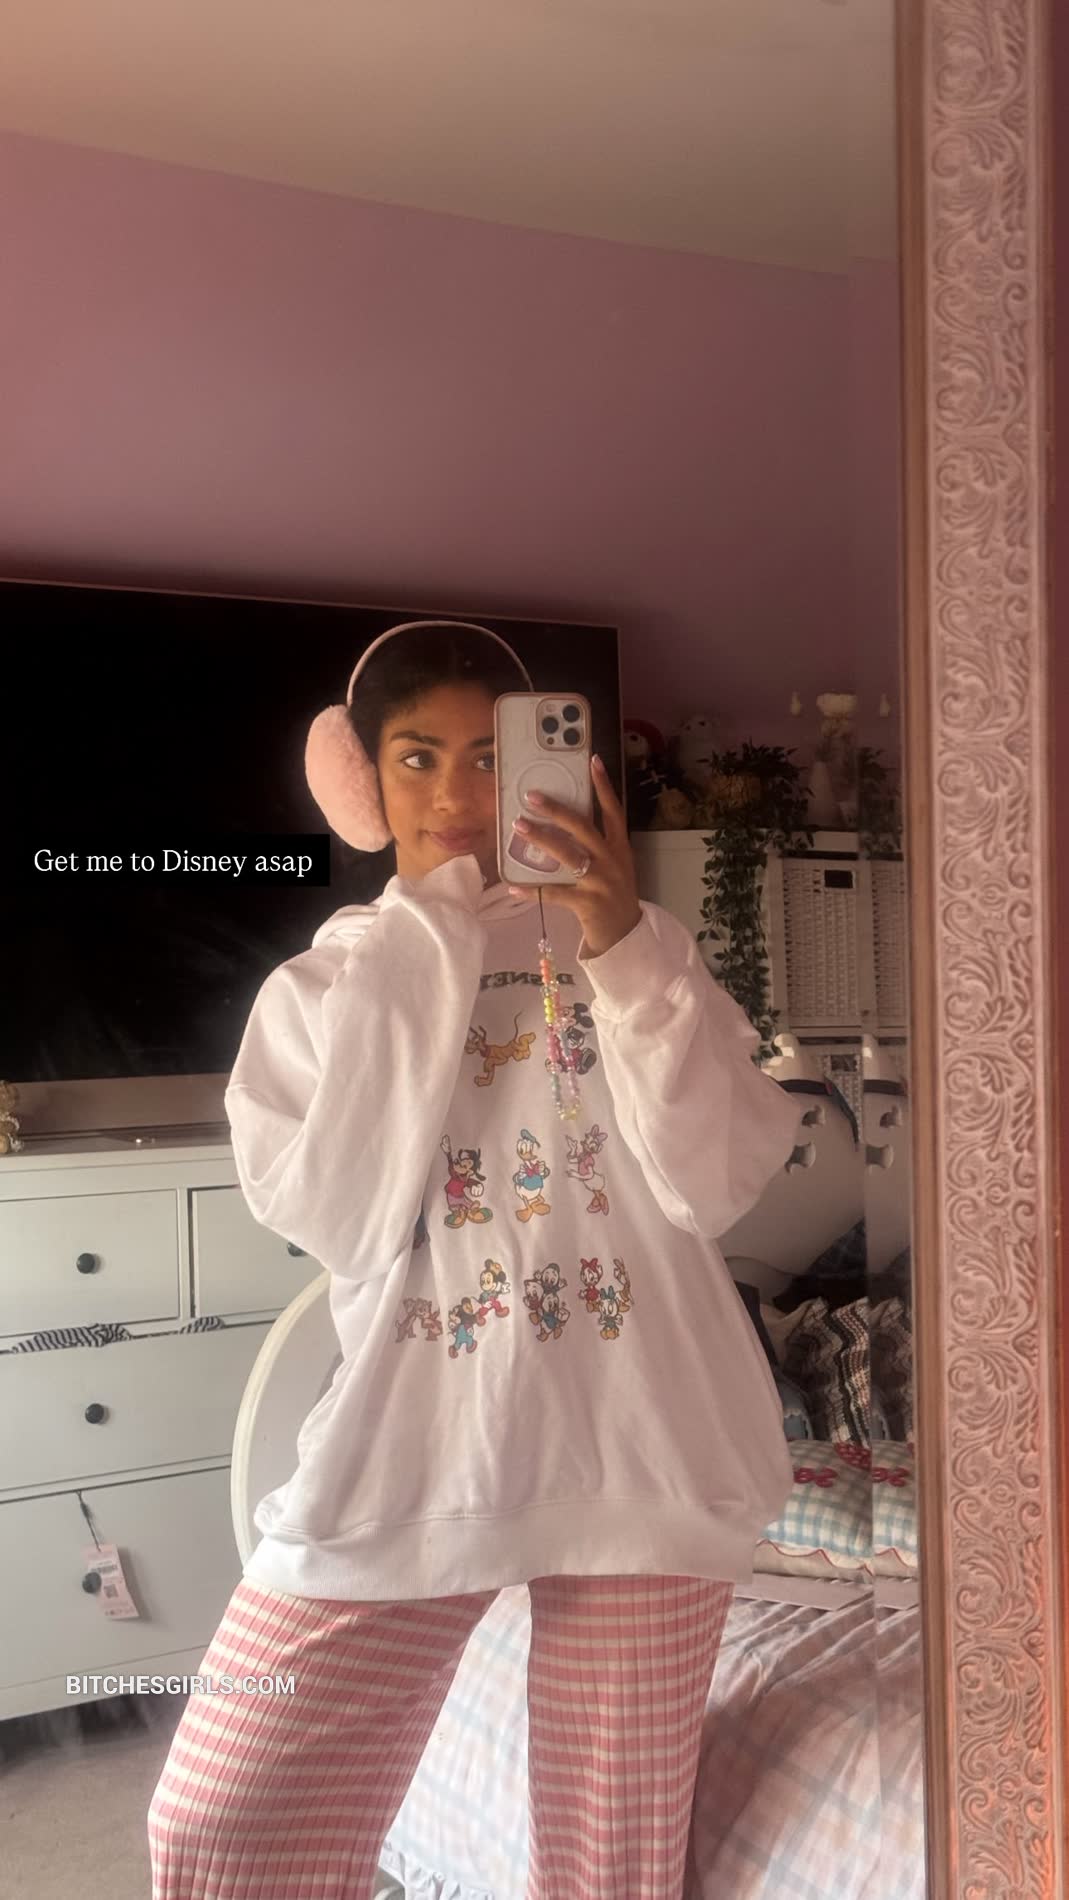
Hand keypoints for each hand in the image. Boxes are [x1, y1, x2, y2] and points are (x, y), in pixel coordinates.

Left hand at [507, 756, 642, 958]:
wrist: (626, 934)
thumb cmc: (614, 893)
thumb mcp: (615, 864)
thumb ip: (596, 844)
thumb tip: (562, 821)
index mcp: (619, 847)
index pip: (613, 810)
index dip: (604, 786)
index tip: (593, 760)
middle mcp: (611, 860)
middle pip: (583, 828)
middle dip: (556, 810)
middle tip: (532, 796)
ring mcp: (599, 881)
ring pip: (567, 855)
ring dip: (540, 839)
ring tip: (518, 826)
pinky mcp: (587, 903)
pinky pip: (554, 893)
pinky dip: (532, 890)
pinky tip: (513, 885)